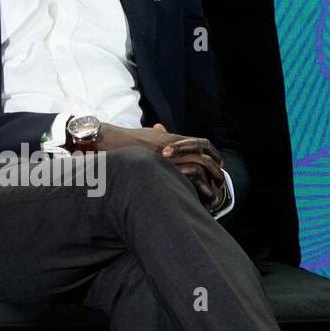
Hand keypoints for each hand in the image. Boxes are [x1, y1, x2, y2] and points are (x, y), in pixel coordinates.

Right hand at [97, 122, 225, 210]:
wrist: (110, 142)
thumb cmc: (124, 142)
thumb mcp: (145, 135)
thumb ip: (157, 134)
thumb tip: (160, 129)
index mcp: (173, 139)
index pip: (202, 144)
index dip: (213, 155)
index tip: (218, 166)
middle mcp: (176, 146)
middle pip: (207, 156)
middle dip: (216, 172)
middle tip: (219, 184)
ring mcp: (172, 156)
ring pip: (203, 168)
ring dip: (211, 184)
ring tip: (212, 199)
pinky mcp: (167, 168)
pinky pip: (192, 178)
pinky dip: (200, 190)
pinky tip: (201, 201)